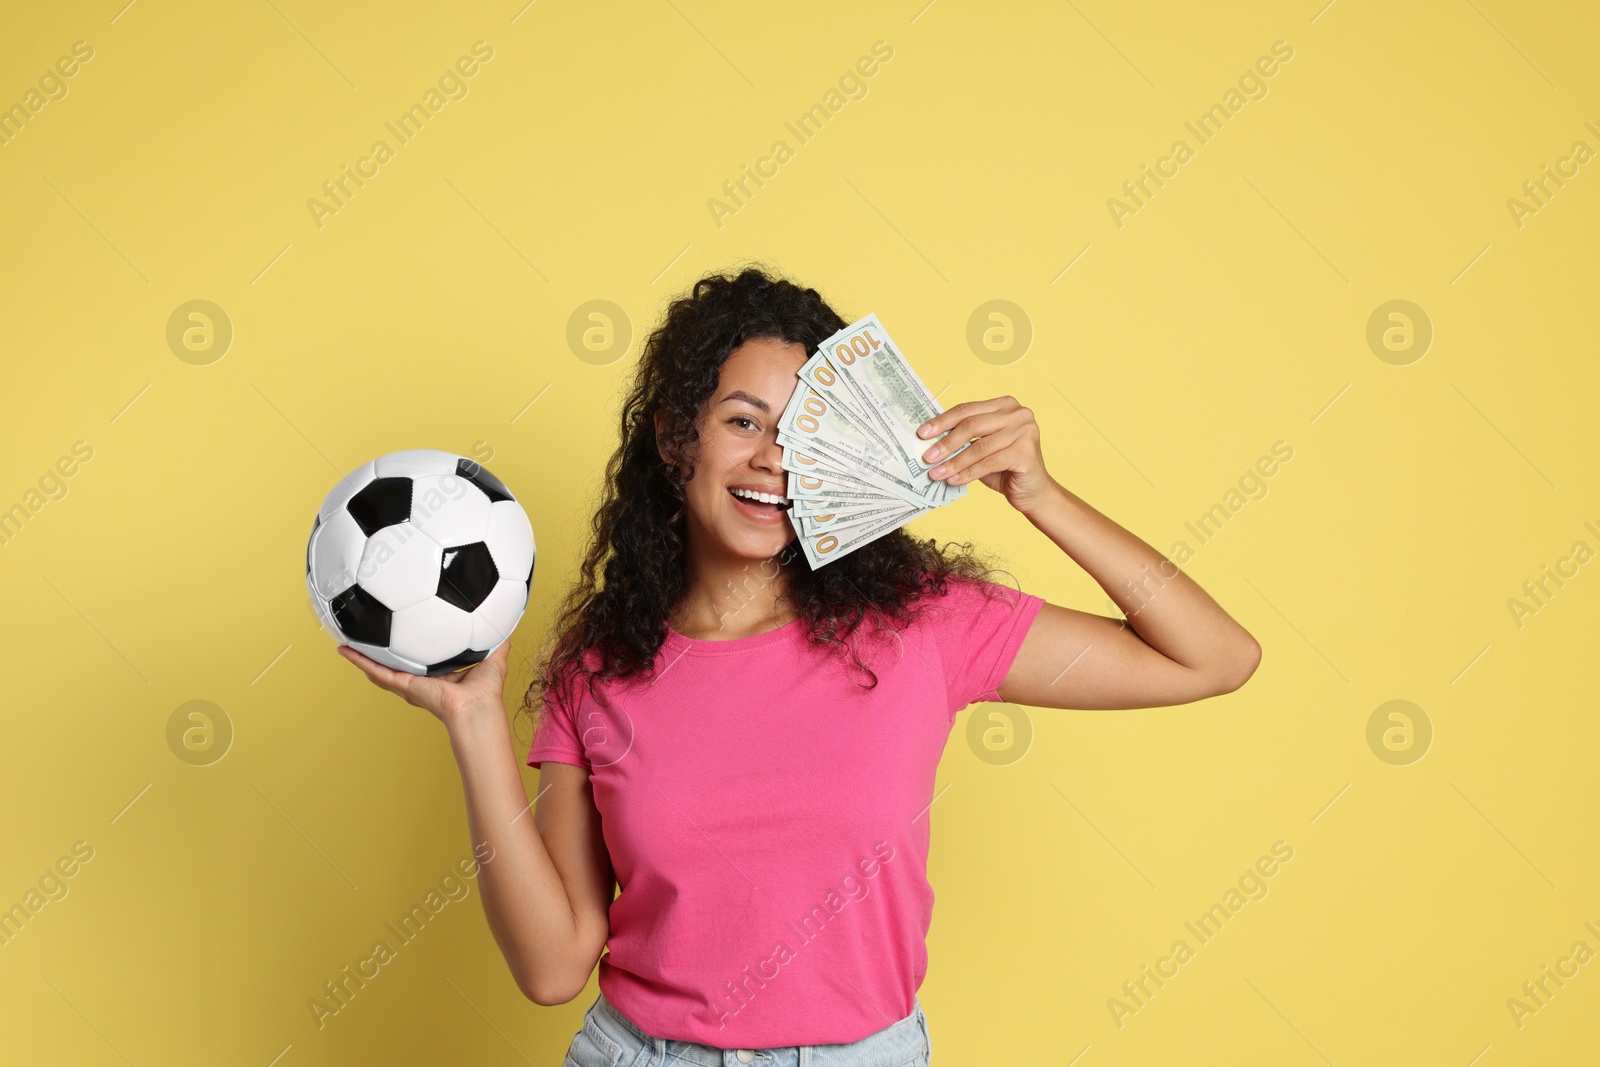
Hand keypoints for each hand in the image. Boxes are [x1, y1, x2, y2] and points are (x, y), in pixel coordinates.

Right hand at [338, 639, 512, 729]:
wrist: (477, 706)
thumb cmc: (487, 689)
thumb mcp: (493, 654)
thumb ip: (495, 637)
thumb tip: (503, 618)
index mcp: (439, 675)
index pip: (420, 659)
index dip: (410, 647)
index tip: (401, 632)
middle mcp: (421, 681)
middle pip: (394, 665)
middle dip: (380, 652)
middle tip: (366, 635)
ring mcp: (409, 684)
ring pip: (379, 668)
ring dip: (362, 656)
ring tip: (346, 642)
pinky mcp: (403, 686)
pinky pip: (377, 672)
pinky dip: (360, 661)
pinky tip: (345, 650)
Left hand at [918, 395, 1055, 513]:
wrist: (1033, 492)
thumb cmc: (1005, 469)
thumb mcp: (981, 449)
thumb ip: (963, 440)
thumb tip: (930, 441)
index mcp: (1005, 405)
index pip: (967, 409)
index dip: (942, 421)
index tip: (923, 433)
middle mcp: (1018, 413)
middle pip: (972, 425)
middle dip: (946, 442)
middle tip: (927, 457)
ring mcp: (1025, 431)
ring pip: (979, 446)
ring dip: (954, 462)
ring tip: (937, 473)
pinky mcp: (1026, 452)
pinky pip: (989, 462)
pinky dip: (968, 473)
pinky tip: (954, 480)